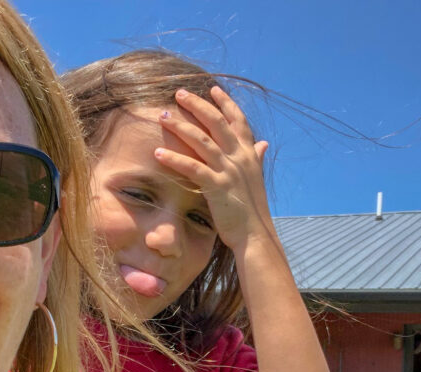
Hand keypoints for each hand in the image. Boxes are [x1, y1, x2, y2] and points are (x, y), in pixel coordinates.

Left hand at [154, 87, 272, 252]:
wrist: (256, 235)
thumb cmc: (253, 210)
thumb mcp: (256, 179)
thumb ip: (256, 158)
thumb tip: (262, 144)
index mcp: (249, 155)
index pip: (238, 120)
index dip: (225, 102)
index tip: (212, 88)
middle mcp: (240, 158)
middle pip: (217, 122)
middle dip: (197, 105)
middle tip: (179, 93)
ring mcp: (229, 171)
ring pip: (202, 140)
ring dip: (180, 126)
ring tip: (162, 116)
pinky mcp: (218, 187)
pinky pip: (193, 168)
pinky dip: (175, 159)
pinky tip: (158, 154)